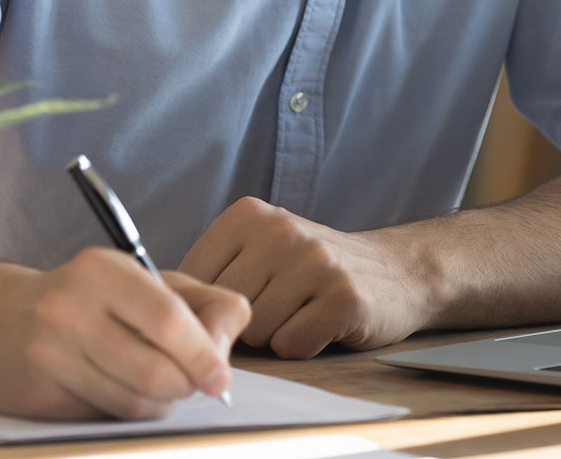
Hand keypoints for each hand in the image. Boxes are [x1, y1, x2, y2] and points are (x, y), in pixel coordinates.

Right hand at [0, 244, 250, 419]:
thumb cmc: (90, 297)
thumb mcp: (148, 281)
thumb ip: (202, 305)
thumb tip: (227, 350)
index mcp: (102, 271)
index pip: (166, 320)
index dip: (202, 354)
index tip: (220, 377)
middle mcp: (68, 309)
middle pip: (153, 370)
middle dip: (185, 385)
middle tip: (192, 383)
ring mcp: (46, 357)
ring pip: (131, 402)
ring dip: (160, 403)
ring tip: (161, 385)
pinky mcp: (35, 400)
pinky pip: (103, 419)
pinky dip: (126, 413)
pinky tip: (120, 390)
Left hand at [180, 198, 433, 358]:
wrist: (395, 270)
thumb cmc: (311, 269)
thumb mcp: (258, 249)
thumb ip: (213, 272)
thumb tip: (165, 315)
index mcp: (249, 214)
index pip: (191, 281)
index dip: (210, 306)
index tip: (242, 298)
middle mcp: (281, 230)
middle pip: (224, 311)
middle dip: (244, 324)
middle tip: (280, 306)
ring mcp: (315, 261)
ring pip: (256, 332)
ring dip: (276, 335)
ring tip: (303, 311)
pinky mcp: (344, 297)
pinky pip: (292, 345)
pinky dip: (304, 346)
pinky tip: (323, 323)